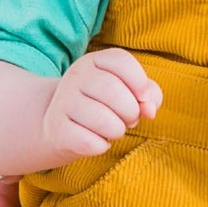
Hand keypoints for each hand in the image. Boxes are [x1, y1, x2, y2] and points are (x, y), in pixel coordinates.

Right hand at [41, 47, 161, 158]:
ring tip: (114, 130)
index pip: (121, 60)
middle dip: (131, 111)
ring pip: (102, 120)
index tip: (143, 99)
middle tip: (130, 120)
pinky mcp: (57, 128)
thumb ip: (149, 94)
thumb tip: (150, 109)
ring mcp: (63, 101)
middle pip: (113, 91)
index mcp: (95, 60)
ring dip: (117, 130)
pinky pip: (89, 141)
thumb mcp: (129, 92)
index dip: (140, 82)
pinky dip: (101, 146)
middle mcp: (76, 75)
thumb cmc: (106, 105)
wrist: (62, 126)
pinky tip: (97, 141)